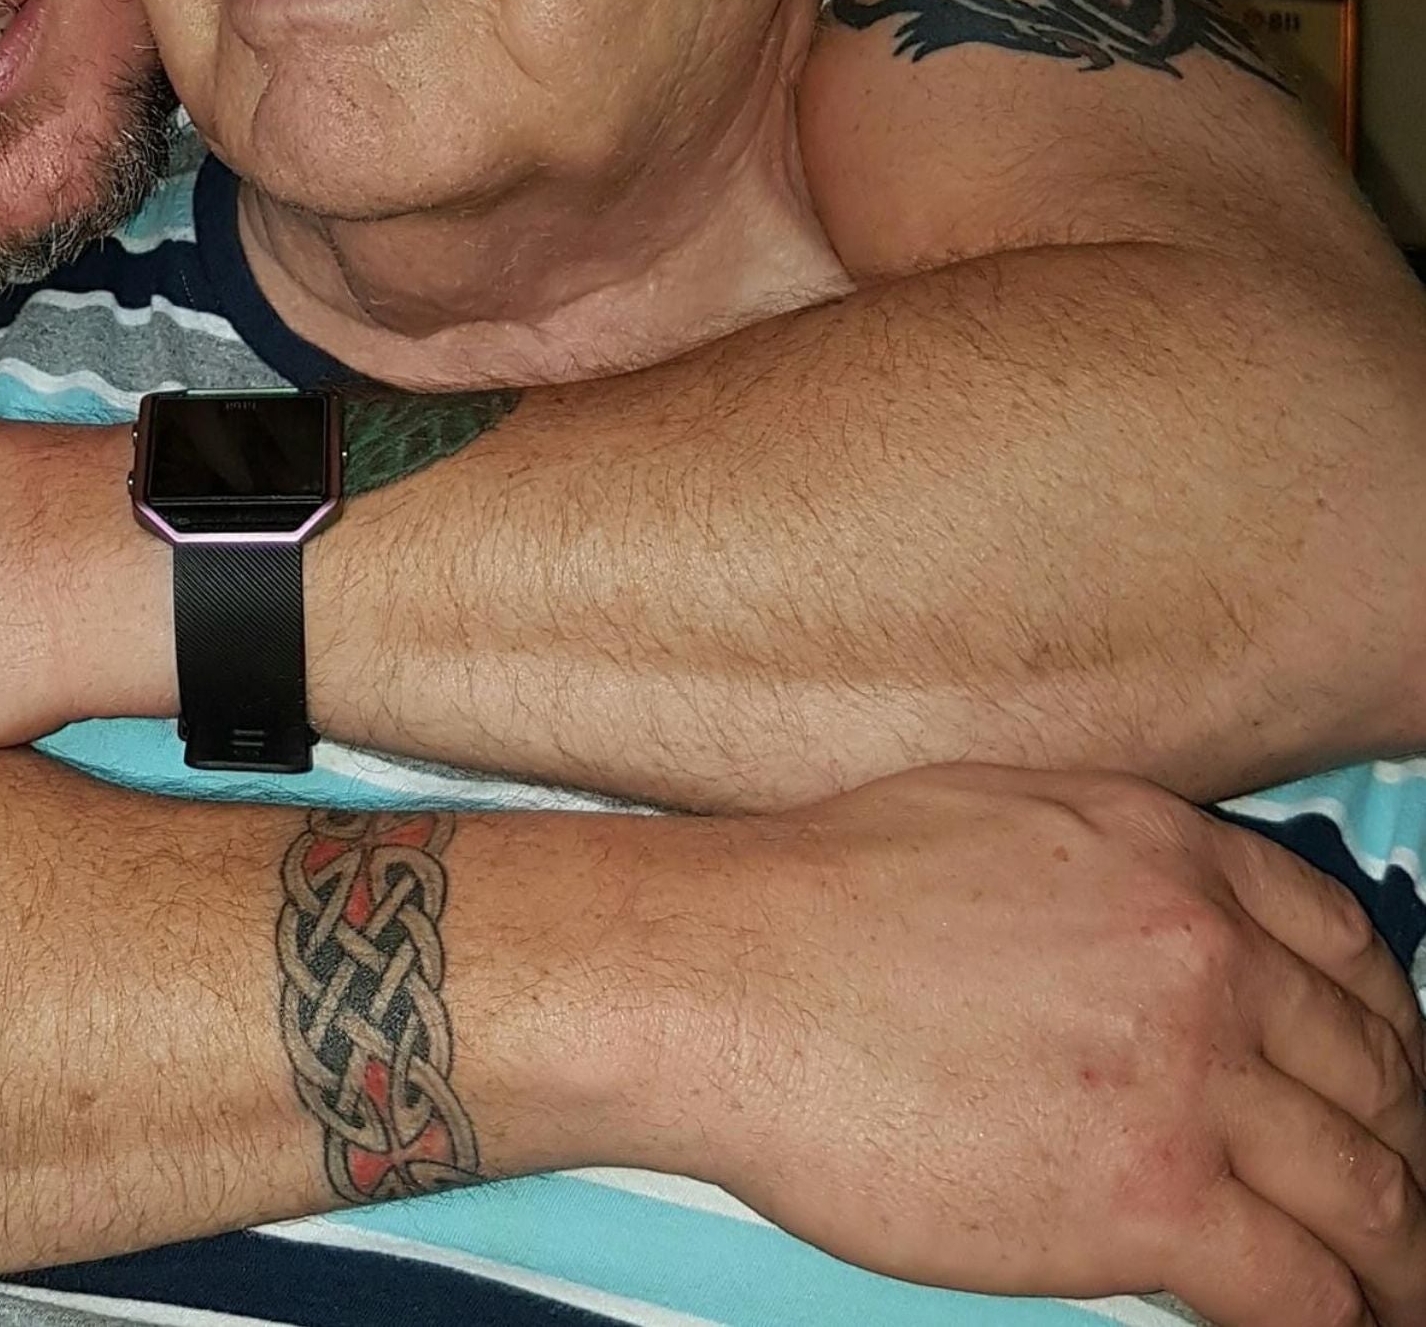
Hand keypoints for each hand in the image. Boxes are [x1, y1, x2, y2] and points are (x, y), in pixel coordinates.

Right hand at [663, 763, 1425, 1323]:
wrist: (732, 979)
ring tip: (1396, 1290)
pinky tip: (1331, 1323)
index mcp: (1163, 852)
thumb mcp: (990, 816)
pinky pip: (1306, 1285)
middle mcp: (1201, 953)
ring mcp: (1188, 1076)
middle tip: (1390, 1201)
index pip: (1347, 948)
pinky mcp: (1152, 1197)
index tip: (1377, 1078)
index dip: (1384, 1028)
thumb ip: (1105, 868)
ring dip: (1396, 1253)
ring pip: (1370, 1190)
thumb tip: (1150, 928)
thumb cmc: (817, 898)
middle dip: (1396, 1144)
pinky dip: (1341, 1315)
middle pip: (1375, 1073)